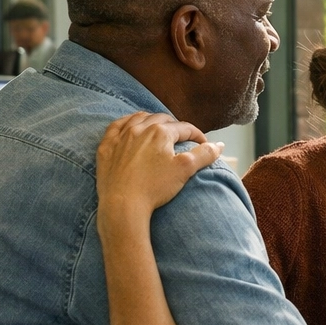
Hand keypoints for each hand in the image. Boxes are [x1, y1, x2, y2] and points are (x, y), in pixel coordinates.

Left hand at [96, 112, 223, 221]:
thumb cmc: (155, 188)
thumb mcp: (185, 170)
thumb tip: (219, 145)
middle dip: (175, 125)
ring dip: (151, 120)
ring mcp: (121, 137)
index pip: (184, 128)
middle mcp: (140, 129)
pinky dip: (126, 123)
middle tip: (182, 137)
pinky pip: (116, 126)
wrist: (123, 205)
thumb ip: (205, 154)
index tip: (203, 144)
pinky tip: (130, 126)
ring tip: (158, 127)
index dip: (197, 135)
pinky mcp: (106, 147)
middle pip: (162, 119)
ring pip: (138, 118)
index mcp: (161, 132)